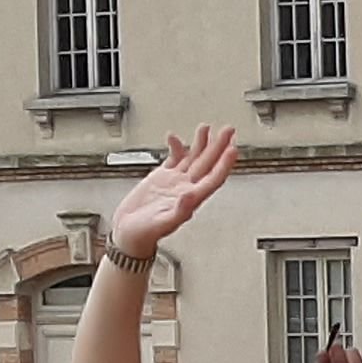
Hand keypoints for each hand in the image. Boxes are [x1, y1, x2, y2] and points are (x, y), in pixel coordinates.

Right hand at [107, 124, 237, 261]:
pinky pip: (173, 159)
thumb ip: (179, 210)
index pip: (214, 178)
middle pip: (207, 163)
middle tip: (228, 129)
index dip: (225, 164)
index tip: (233, 148)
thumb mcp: (162, 223)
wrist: (128, 234)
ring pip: (192, 159)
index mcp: (191, 199)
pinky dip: (175, 148)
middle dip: (218, 146)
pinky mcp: (161, 179)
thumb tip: (191, 196)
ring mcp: (175, 182)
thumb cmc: (145, 234)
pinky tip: (174, 138)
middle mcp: (186, 188)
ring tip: (207, 128)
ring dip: (200, 144)